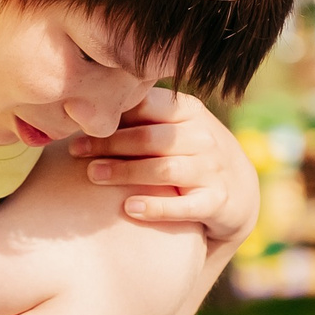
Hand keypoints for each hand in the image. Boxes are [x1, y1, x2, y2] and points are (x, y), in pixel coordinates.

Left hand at [68, 89, 259, 244]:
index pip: (147, 106)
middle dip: (110, 144)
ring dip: (125, 172)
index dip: (111, 114)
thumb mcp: (173, 129)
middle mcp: (203, 136)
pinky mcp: (218, 201)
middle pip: (150, 138)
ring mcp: (212, 169)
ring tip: (92, 175)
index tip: (77, 122)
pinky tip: (129, 208)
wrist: (238, 190)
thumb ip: (140, 119)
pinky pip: (185, 206)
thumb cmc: (189, 154)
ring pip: (164, 169)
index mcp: (188, 111)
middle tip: (75, 151)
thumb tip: (81, 108)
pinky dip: (156, 208)